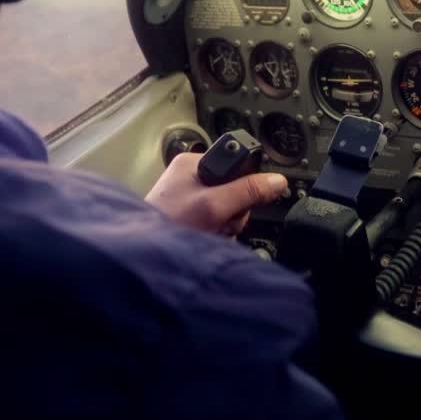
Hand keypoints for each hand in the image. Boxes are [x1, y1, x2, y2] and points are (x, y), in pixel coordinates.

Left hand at [146, 152, 287, 235]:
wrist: (143, 256)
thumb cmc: (166, 224)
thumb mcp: (213, 205)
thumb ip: (247, 191)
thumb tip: (277, 181)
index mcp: (194, 163)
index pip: (236, 163)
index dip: (246, 182)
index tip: (244, 199)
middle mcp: (191, 179)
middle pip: (236, 189)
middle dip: (235, 211)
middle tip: (221, 220)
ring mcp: (191, 201)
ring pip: (229, 210)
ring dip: (227, 225)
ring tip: (211, 232)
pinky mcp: (191, 220)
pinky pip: (219, 223)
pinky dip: (218, 234)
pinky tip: (208, 238)